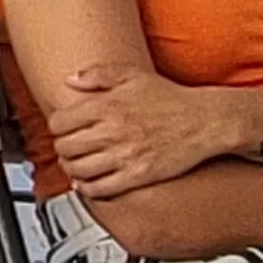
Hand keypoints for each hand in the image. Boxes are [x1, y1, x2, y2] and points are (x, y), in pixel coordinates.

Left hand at [39, 65, 246, 198]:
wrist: (205, 120)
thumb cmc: (171, 99)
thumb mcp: (133, 75)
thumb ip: (98, 74)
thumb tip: (69, 79)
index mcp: (107, 105)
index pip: (60, 122)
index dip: (57, 127)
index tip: (62, 129)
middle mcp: (112, 131)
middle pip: (65, 148)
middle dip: (62, 149)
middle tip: (68, 149)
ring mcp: (124, 155)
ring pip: (78, 170)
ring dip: (71, 170)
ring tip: (76, 166)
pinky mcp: (137, 175)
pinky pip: (100, 188)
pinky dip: (88, 189)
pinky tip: (88, 183)